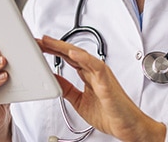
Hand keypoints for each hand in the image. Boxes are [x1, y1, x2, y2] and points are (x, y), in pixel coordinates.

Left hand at [38, 35, 165, 141]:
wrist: (128, 127)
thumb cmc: (111, 114)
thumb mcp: (79, 101)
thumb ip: (67, 89)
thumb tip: (54, 80)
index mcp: (89, 75)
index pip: (68, 58)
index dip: (54, 51)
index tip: (40, 46)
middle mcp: (95, 72)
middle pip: (72, 53)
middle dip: (55, 46)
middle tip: (39, 40)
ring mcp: (101, 75)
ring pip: (81, 55)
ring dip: (64, 48)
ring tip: (49, 42)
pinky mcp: (107, 82)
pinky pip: (96, 66)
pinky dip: (84, 59)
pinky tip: (72, 53)